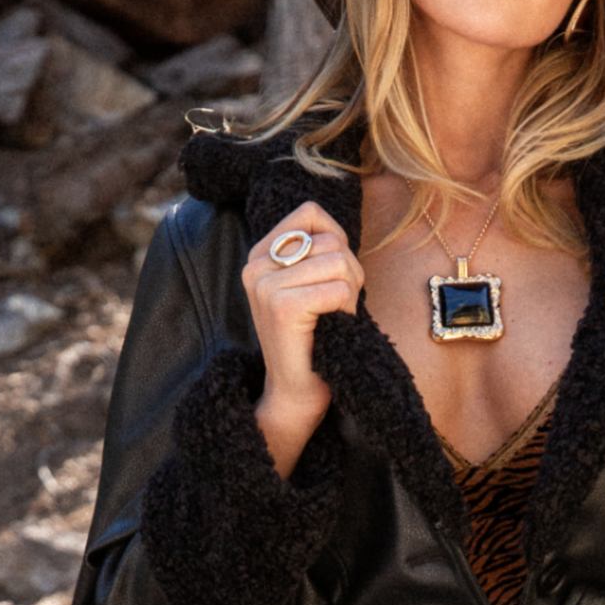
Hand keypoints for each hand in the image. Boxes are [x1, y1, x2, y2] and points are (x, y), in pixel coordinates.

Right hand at [243, 202, 362, 481]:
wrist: (298, 391)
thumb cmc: (316, 336)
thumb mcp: (314, 282)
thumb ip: (320, 248)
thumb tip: (336, 229)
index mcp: (259, 254)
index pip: (311, 213)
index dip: (337, 240)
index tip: (331, 277)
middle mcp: (254, 264)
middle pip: (331, 241)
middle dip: (349, 274)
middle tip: (333, 308)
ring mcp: (264, 284)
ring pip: (338, 263)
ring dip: (349, 294)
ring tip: (330, 318)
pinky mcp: (281, 306)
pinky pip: (338, 290)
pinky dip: (345, 310)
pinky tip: (329, 329)